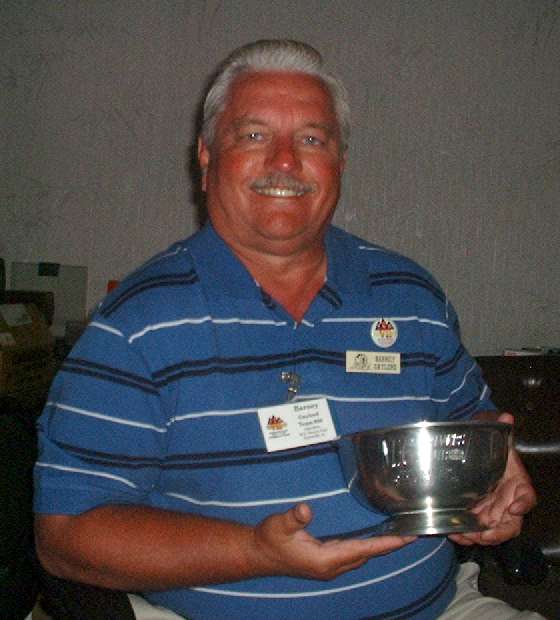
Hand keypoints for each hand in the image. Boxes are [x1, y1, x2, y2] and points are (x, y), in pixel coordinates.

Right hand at [252, 502, 414, 579]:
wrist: (258, 554)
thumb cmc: (269, 539)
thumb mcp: (279, 525)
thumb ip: (294, 517)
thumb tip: (306, 509)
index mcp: (325, 559)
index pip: (363, 550)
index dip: (386, 543)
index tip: (406, 537)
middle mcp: (332, 566)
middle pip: (368, 555)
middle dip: (389, 544)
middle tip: (410, 530)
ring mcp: (329, 566)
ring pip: (361, 556)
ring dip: (379, 546)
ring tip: (397, 533)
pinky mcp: (326, 562)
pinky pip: (353, 554)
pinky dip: (367, 546)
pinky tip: (372, 537)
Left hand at [449, 412, 536, 546]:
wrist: (472, 448)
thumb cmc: (488, 444)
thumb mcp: (493, 433)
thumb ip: (499, 426)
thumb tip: (506, 417)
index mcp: (516, 482)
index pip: (527, 496)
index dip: (523, 503)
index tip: (514, 507)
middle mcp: (507, 499)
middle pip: (510, 523)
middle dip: (496, 532)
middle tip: (480, 533)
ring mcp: (493, 508)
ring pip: (492, 531)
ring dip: (478, 536)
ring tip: (461, 534)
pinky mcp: (477, 513)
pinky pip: (475, 529)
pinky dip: (466, 534)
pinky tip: (453, 532)